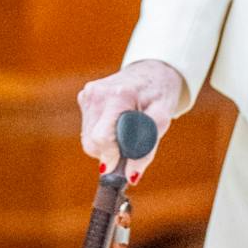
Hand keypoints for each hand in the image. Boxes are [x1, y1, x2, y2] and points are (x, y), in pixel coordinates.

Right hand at [77, 60, 184, 181]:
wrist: (153, 70)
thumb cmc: (160, 94)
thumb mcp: (163, 119)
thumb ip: (147, 148)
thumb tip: (131, 177)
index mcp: (117, 96)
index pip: (101, 138)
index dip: (113, 157)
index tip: (125, 166)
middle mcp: (97, 94)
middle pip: (91, 143)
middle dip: (110, 153)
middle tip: (130, 148)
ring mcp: (87, 94)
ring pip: (87, 139)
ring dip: (106, 145)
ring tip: (126, 131)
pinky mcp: (84, 97)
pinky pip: (88, 130)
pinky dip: (102, 134)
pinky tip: (117, 123)